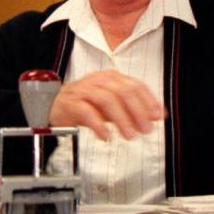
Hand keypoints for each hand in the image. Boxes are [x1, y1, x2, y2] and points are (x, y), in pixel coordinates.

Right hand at [49, 69, 164, 140]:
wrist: (55, 104)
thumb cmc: (86, 104)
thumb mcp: (113, 105)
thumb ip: (134, 109)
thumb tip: (158, 115)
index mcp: (111, 77)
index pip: (134, 85)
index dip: (149, 101)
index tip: (158, 116)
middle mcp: (99, 80)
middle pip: (122, 91)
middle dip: (137, 111)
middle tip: (146, 130)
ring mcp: (84, 90)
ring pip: (106, 99)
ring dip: (121, 119)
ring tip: (129, 136)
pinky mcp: (71, 102)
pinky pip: (86, 111)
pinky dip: (98, 124)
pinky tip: (106, 136)